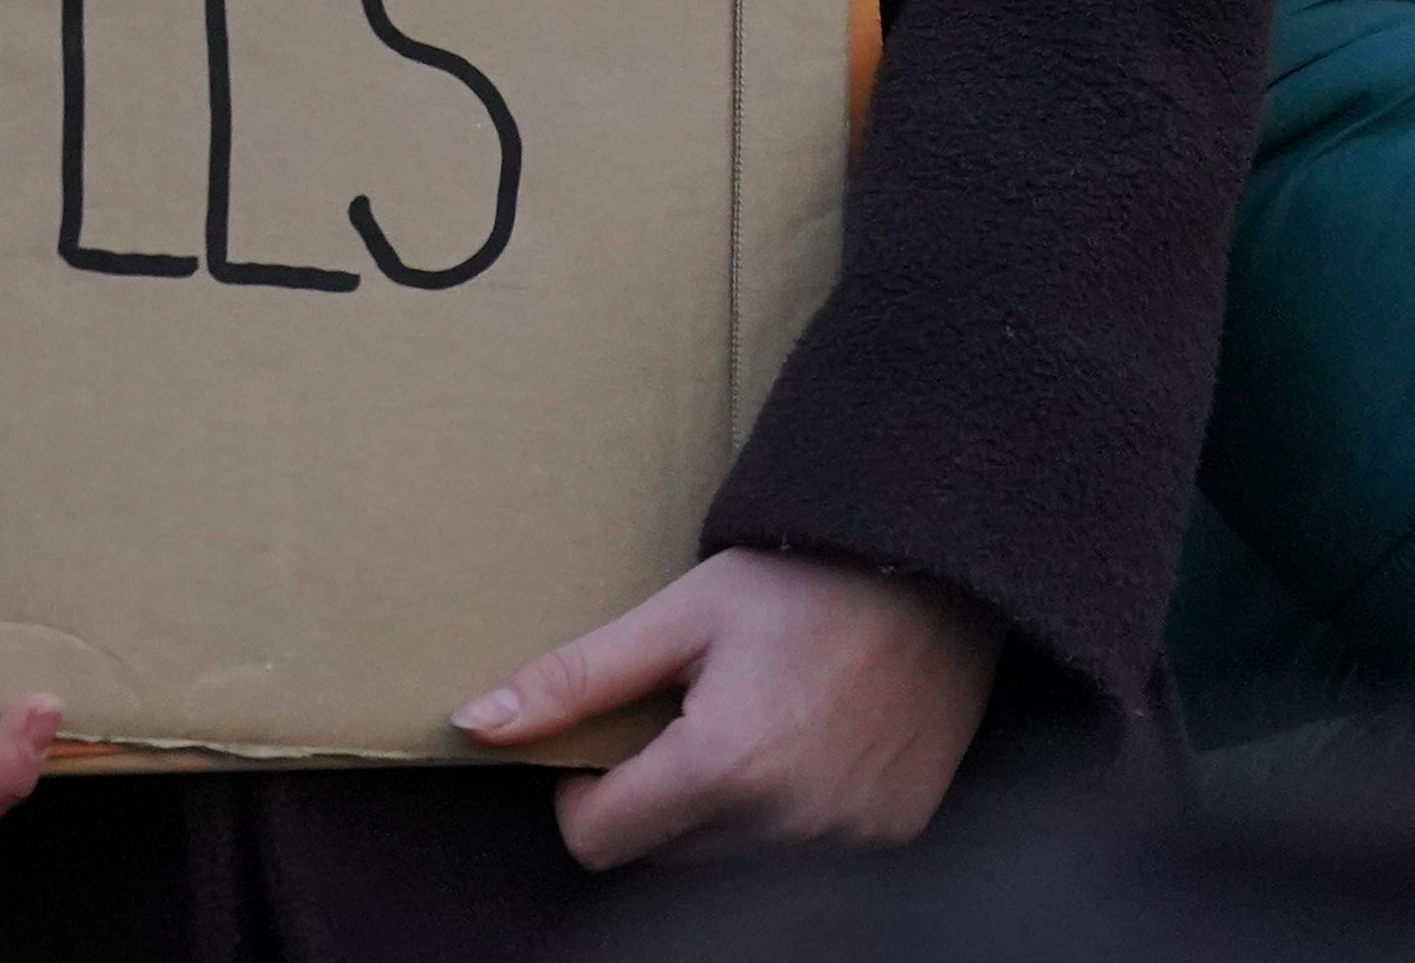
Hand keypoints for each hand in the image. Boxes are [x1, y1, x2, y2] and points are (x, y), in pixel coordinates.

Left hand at [456, 551, 994, 869]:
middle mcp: (790, 824)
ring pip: (732, 852)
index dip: (583, 791)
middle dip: (656, 790)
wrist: (937, 561)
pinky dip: (789, 804)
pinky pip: (804, 845)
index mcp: (725, 768)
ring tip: (756, 710)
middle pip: (665, 851)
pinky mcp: (892, 832)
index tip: (609, 736)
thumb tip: (477, 726)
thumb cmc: (802, 576)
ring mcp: (848, 836)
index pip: (598, 842)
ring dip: (722, 800)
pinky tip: (809, 729)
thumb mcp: (677, 614)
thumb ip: (576, 681)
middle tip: (690, 705)